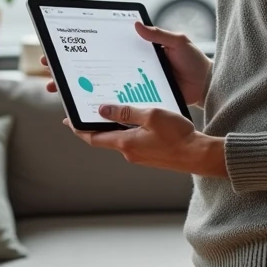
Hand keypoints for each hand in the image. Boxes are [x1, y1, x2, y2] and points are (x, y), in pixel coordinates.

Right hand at [39, 21, 210, 106]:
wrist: (208, 86)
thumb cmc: (194, 61)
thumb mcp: (178, 42)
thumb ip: (159, 34)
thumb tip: (136, 24)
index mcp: (134, 47)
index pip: (101, 44)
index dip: (79, 45)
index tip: (58, 46)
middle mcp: (127, 64)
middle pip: (92, 64)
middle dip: (68, 67)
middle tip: (47, 69)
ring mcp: (130, 81)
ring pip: (98, 83)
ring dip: (76, 86)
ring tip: (56, 89)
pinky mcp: (137, 98)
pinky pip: (114, 101)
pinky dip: (98, 104)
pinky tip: (84, 107)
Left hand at [62, 105, 226, 176]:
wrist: (198, 155)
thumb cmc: (177, 134)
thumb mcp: (151, 115)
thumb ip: (126, 112)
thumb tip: (102, 110)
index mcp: (125, 143)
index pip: (93, 138)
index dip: (79, 129)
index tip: (68, 121)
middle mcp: (129, 153)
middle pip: (104, 138)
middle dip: (95, 125)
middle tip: (88, 111)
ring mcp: (139, 156)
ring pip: (119, 139)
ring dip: (114, 127)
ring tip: (113, 110)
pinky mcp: (150, 156)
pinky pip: (132, 141)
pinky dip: (128, 131)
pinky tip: (136, 119)